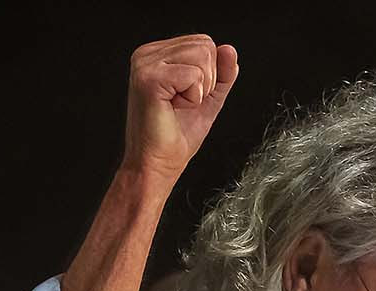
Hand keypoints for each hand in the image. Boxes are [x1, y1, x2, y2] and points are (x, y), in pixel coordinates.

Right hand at [122, 35, 238, 185]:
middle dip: (207, 80)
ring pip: (202, 56)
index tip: (187, 97)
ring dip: (200, 89)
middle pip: (205, 45)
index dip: (209, 74)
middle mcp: (147, 55)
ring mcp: (145, 64)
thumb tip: (230, 50)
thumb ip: (221, 74)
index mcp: (157, 55)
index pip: (203, 42)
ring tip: (178, 105)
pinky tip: (174, 107)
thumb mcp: (208, 99)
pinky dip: (194, 97)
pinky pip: (194, 75)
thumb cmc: (175, 136)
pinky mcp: (149, 78)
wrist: (157, 163)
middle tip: (184, 103)